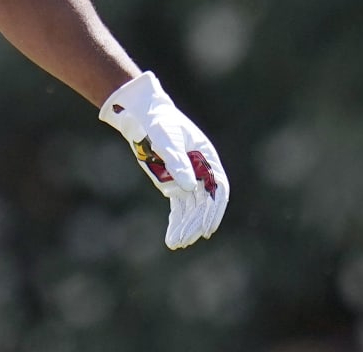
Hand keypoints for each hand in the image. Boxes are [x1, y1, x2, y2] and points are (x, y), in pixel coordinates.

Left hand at [99, 71, 228, 249]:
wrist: (144, 117)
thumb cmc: (159, 123)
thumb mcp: (167, 139)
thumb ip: (177, 161)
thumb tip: (190, 186)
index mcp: (208, 159)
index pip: (219, 189)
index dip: (215, 209)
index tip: (207, 227)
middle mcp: (202, 172)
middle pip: (204, 203)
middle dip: (196, 223)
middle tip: (186, 240)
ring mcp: (188, 180)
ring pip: (191, 209)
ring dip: (185, 227)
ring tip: (176, 244)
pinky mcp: (174, 185)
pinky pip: (178, 208)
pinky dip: (176, 222)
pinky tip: (172, 237)